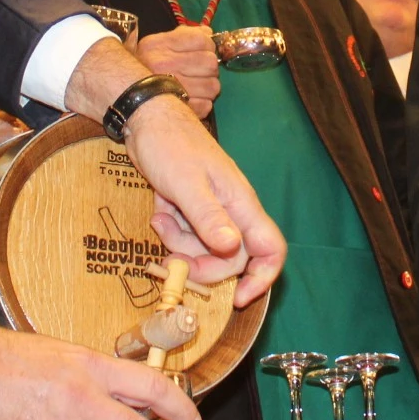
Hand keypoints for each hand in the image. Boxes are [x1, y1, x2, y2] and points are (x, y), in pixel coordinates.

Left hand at [125, 94, 283, 304]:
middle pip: (232, 259)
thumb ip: (209, 217)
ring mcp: (213, 211)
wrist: (148, 120)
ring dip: (179, 244)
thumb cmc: (172, 146)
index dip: (262, 278)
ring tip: (160, 219)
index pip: (271, 249)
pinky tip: (159, 210)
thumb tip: (231, 248)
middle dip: (202, 266)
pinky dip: (172, 231)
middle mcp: (232, 211)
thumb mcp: (186, 183)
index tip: (238, 299)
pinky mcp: (193, 209)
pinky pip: (188, 236)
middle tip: (172, 261)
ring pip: (206, 249)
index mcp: (241, 204)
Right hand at [134, 25, 220, 117]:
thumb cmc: (145, 65)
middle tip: (200, 70)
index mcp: (158, 46)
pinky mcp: (175, 110)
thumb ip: (184, 34)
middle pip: (210, 63)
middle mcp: (162, 66)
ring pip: (212, 86)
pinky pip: (206, 106)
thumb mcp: (157, 43)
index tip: (203, 51)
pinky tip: (191, 99)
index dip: (208, 45)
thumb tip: (208, 32)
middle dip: (209, 67)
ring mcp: (169, 89)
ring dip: (208, 87)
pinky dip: (203, 103)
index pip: (201, 40)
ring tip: (196, 85)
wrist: (122, 93)